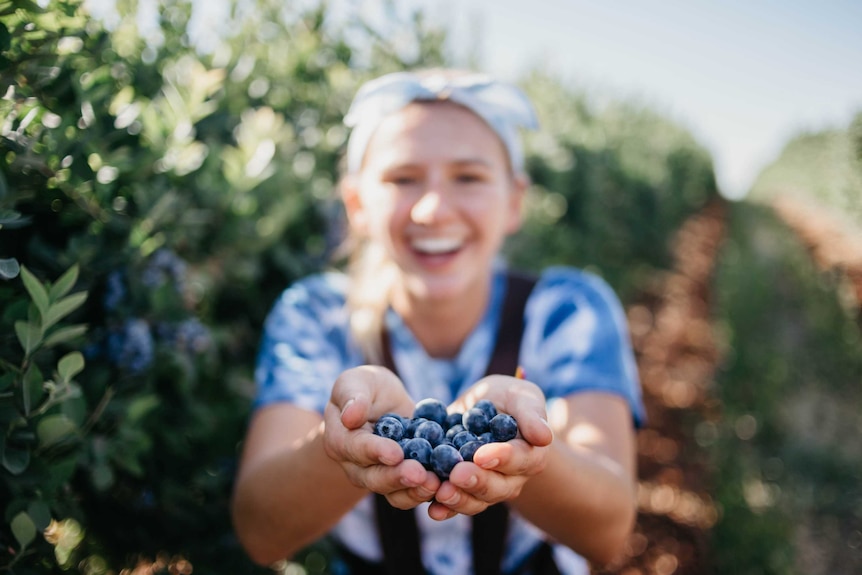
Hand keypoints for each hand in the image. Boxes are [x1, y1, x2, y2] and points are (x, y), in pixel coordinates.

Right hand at [323, 365, 440, 508]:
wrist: (384, 403)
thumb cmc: (366, 388)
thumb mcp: (357, 382)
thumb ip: (352, 396)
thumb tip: (350, 416)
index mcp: (340, 440)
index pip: (356, 448)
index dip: (375, 452)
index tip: (395, 453)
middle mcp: (357, 466)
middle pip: (375, 478)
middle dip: (398, 477)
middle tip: (420, 474)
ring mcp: (380, 477)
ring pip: (394, 493)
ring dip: (414, 491)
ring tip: (436, 484)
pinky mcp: (402, 481)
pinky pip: (413, 493)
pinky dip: (429, 492)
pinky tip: (446, 485)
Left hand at [429, 374, 553, 519]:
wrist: (480, 407)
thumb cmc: (507, 398)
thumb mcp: (520, 396)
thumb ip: (531, 413)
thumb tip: (544, 437)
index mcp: (530, 454)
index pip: (520, 459)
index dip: (502, 458)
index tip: (482, 455)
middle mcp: (511, 478)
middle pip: (497, 487)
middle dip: (476, 481)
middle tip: (456, 474)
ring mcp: (487, 487)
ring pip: (476, 501)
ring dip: (458, 499)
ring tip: (441, 493)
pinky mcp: (463, 490)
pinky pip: (456, 504)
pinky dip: (444, 509)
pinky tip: (433, 510)